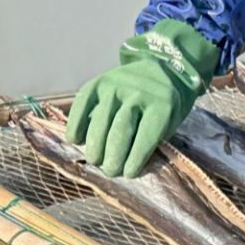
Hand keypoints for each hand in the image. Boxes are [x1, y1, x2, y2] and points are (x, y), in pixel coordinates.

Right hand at [66, 19, 216, 175]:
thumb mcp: (170, 122)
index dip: (135, 158)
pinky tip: (75, 139)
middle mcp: (137, 94)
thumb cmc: (166, 105)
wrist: (162, 69)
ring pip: (101, 119)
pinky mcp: (98, 82)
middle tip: (110, 171)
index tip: (128, 174)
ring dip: (95, 144)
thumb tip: (125, 164)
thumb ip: (151, 139)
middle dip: (113, 155)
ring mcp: (116, 86)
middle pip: (120, 129)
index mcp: (162, 106)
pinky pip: (83, 103)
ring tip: (95, 161)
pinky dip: (76, 122)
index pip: (145, 136)